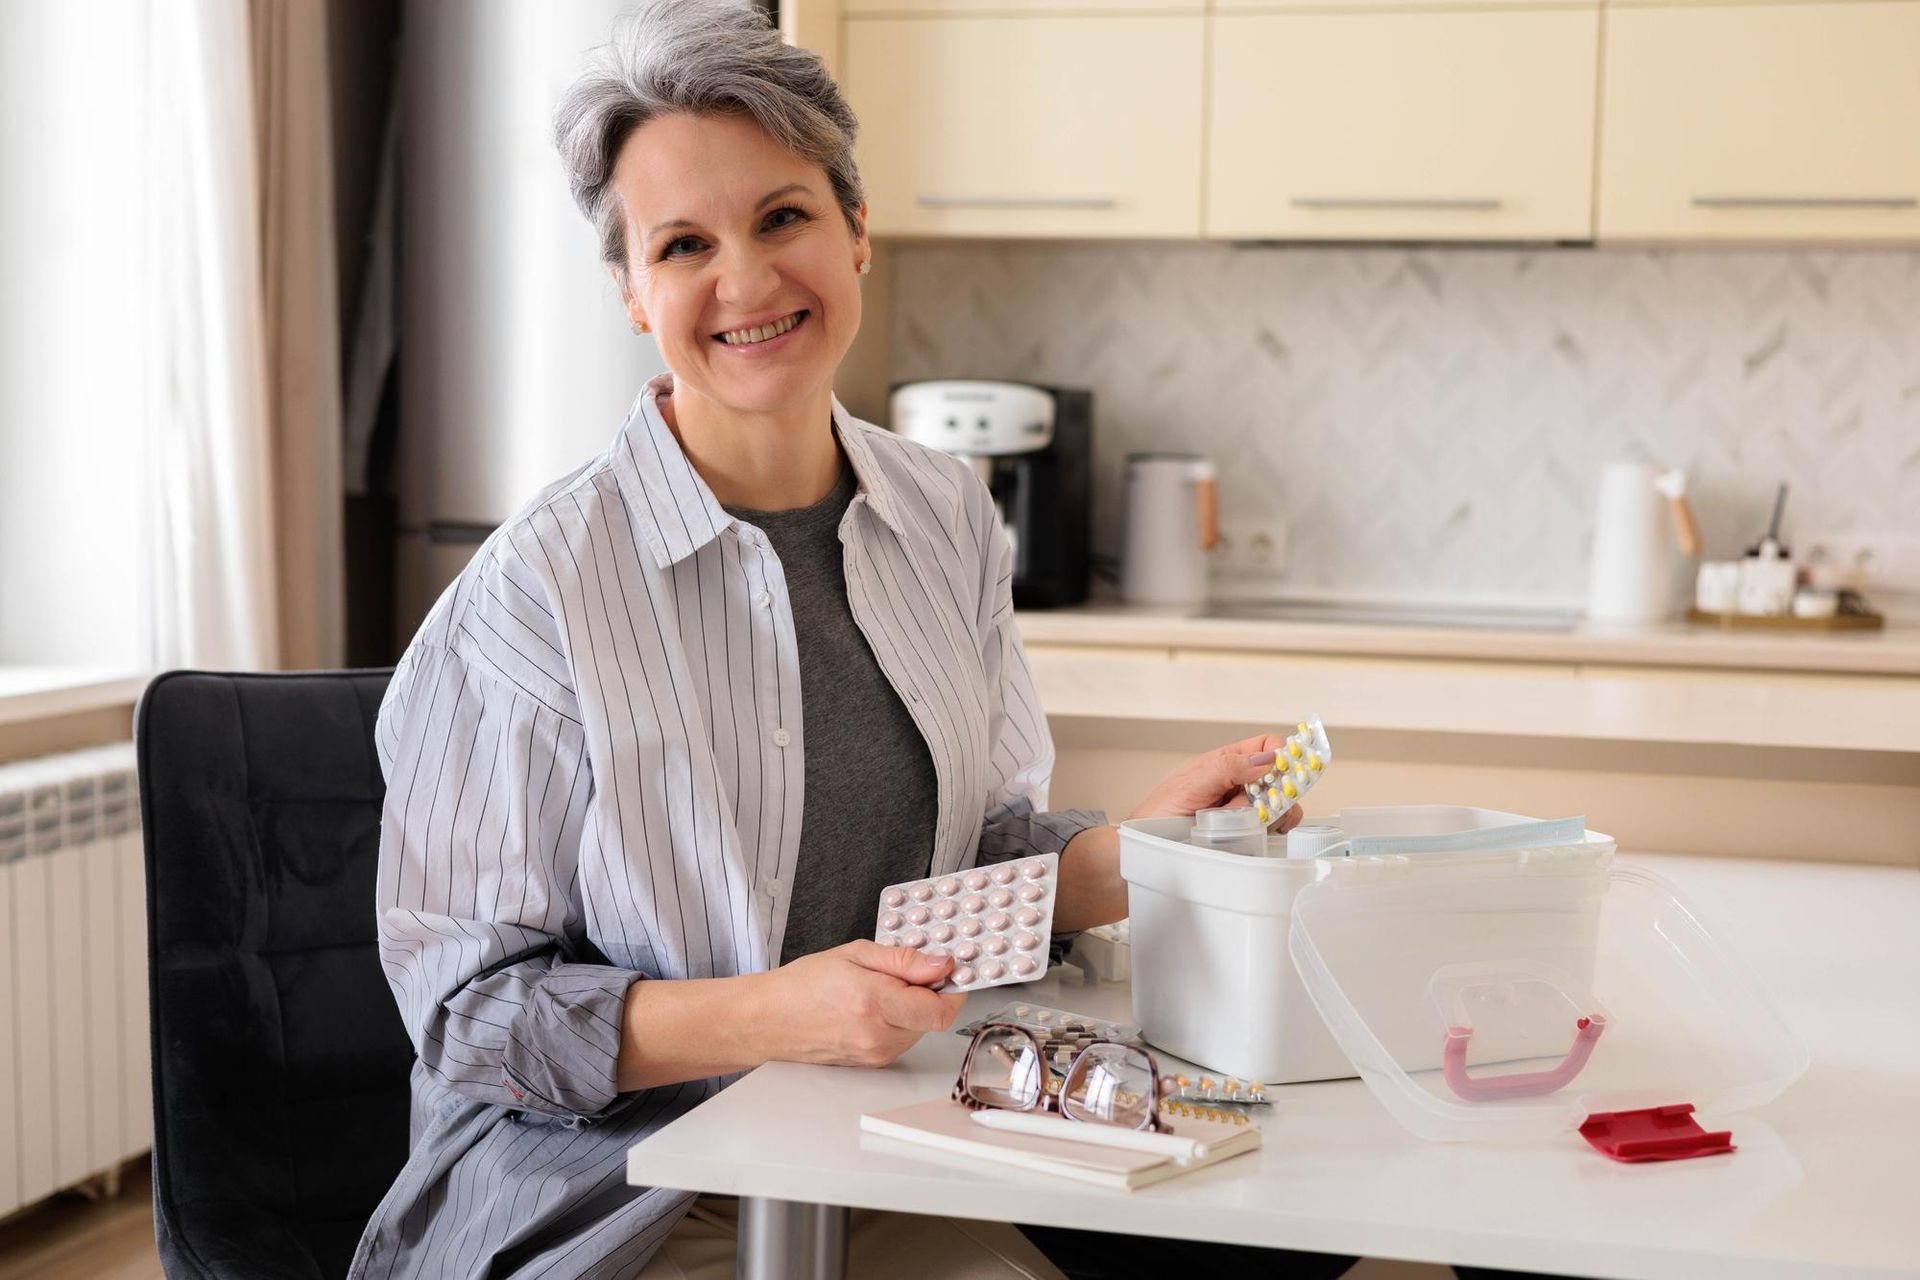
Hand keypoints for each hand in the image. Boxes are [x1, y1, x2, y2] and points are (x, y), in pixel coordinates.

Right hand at [757, 941, 966, 1067]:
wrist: (767, 1020)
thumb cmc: (802, 986)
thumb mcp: (855, 955)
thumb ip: (904, 960)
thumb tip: (942, 964)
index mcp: (875, 1004)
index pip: (940, 1008)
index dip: (952, 987)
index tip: (947, 969)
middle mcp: (879, 1036)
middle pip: (933, 1018)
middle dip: (928, 992)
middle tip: (903, 971)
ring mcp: (876, 1055)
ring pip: (919, 1028)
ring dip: (913, 1007)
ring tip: (879, 988)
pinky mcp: (873, 1063)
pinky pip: (902, 1038)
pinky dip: (898, 1020)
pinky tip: (872, 1006)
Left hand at [1127, 732, 1305, 831]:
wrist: (1146, 846)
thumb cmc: (1159, 812)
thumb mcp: (1190, 784)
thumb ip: (1226, 769)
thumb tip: (1265, 759)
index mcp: (1227, 762)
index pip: (1266, 746)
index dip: (1280, 753)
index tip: (1282, 770)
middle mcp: (1240, 783)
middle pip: (1281, 778)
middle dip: (1280, 791)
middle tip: (1262, 804)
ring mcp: (1246, 809)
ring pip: (1281, 806)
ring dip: (1272, 815)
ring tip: (1241, 823)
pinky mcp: (1247, 833)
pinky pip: (1271, 830)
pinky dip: (1269, 833)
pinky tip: (1251, 836)